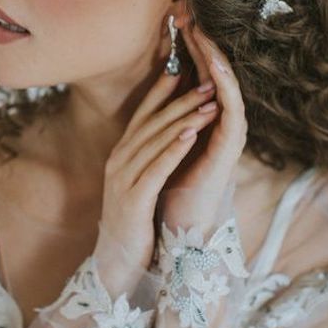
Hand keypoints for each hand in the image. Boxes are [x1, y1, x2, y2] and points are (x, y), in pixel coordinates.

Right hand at [94, 41, 221, 283]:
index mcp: (121, 154)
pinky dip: (174, 149)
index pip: (143, 113)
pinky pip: (156, 168)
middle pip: (152, 122)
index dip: (162, 88)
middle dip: (181, 99)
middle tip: (208, 80)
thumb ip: (149, 154)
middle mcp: (119, 160)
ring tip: (209, 102)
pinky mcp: (133, 200)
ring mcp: (123, 179)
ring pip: (156, 140)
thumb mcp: (139, 180)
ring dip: (184, 119)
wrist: (117, 262)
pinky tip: (192, 134)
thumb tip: (172, 127)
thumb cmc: (134, 219)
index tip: (184, 66)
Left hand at [158, 22, 247, 236]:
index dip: (190, 47)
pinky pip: (230, 112)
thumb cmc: (170, 183)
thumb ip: (168, 112)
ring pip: (225, 88)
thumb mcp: (165, 138)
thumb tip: (160, 82)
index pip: (199, 73)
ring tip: (204, 33)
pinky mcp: (230, 149)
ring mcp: (227, 134)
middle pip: (214, 73)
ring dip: (216, 60)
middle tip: (191, 13)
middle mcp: (220, 121)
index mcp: (203, 117)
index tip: (178, 19)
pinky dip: (223, 91)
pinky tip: (214, 70)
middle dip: (203, 44)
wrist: (177, 225)